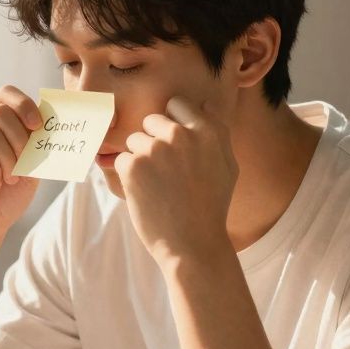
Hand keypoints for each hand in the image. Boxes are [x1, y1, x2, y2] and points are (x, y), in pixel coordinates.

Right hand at [0, 85, 42, 247]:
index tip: (38, 127)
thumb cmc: (5, 198)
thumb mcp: (29, 168)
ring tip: (9, 178)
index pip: (5, 93)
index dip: (24, 105)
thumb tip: (47, 124)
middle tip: (23, 165)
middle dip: (20, 140)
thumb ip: (34, 145)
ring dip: (8, 160)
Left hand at [114, 97, 237, 263]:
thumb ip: (216, 133)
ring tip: (158, 187)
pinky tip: (146, 195)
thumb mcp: (227, 166)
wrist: (193, 244)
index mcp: (207, 131)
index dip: (171, 124)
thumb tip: (204, 104)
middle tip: (165, 173)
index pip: (177, 105)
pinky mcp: (133, 165)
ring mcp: (155, 149)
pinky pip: (122, 159)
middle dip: (153, 141)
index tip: (174, 147)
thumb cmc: (211, 207)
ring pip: (134, 141)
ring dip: (140, 160)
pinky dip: (128, 176)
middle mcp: (181, 134)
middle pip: (151, 121)